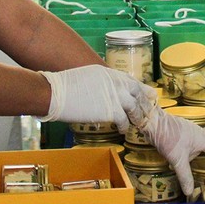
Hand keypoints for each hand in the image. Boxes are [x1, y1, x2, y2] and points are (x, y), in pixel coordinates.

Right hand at [38, 65, 154, 132]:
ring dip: (137, 116)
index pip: (130, 80)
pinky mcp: (111, 110)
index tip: (145, 93)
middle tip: (149, 109)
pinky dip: (125, 126)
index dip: (139, 88)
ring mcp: (115, 96)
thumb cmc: (64, 86)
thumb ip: (101, 82)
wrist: (56, 94)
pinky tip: (123, 130)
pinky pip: (124, 120)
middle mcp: (115, 83)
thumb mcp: (87, 76)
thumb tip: (104, 90)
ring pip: (134, 107)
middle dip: (144, 101)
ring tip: (137, 123)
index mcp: (109, 73)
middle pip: (137, 92)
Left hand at [138, 106, 204, 194]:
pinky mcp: (184, 131)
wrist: (153, 121)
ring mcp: (192, 131)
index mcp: (204, 140)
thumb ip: (184, 176)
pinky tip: (192, 154)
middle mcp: (201, 134)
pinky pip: (198, 140)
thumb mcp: (177, 159)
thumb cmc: (167, 137)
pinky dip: (201, 148)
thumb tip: (189, 192)